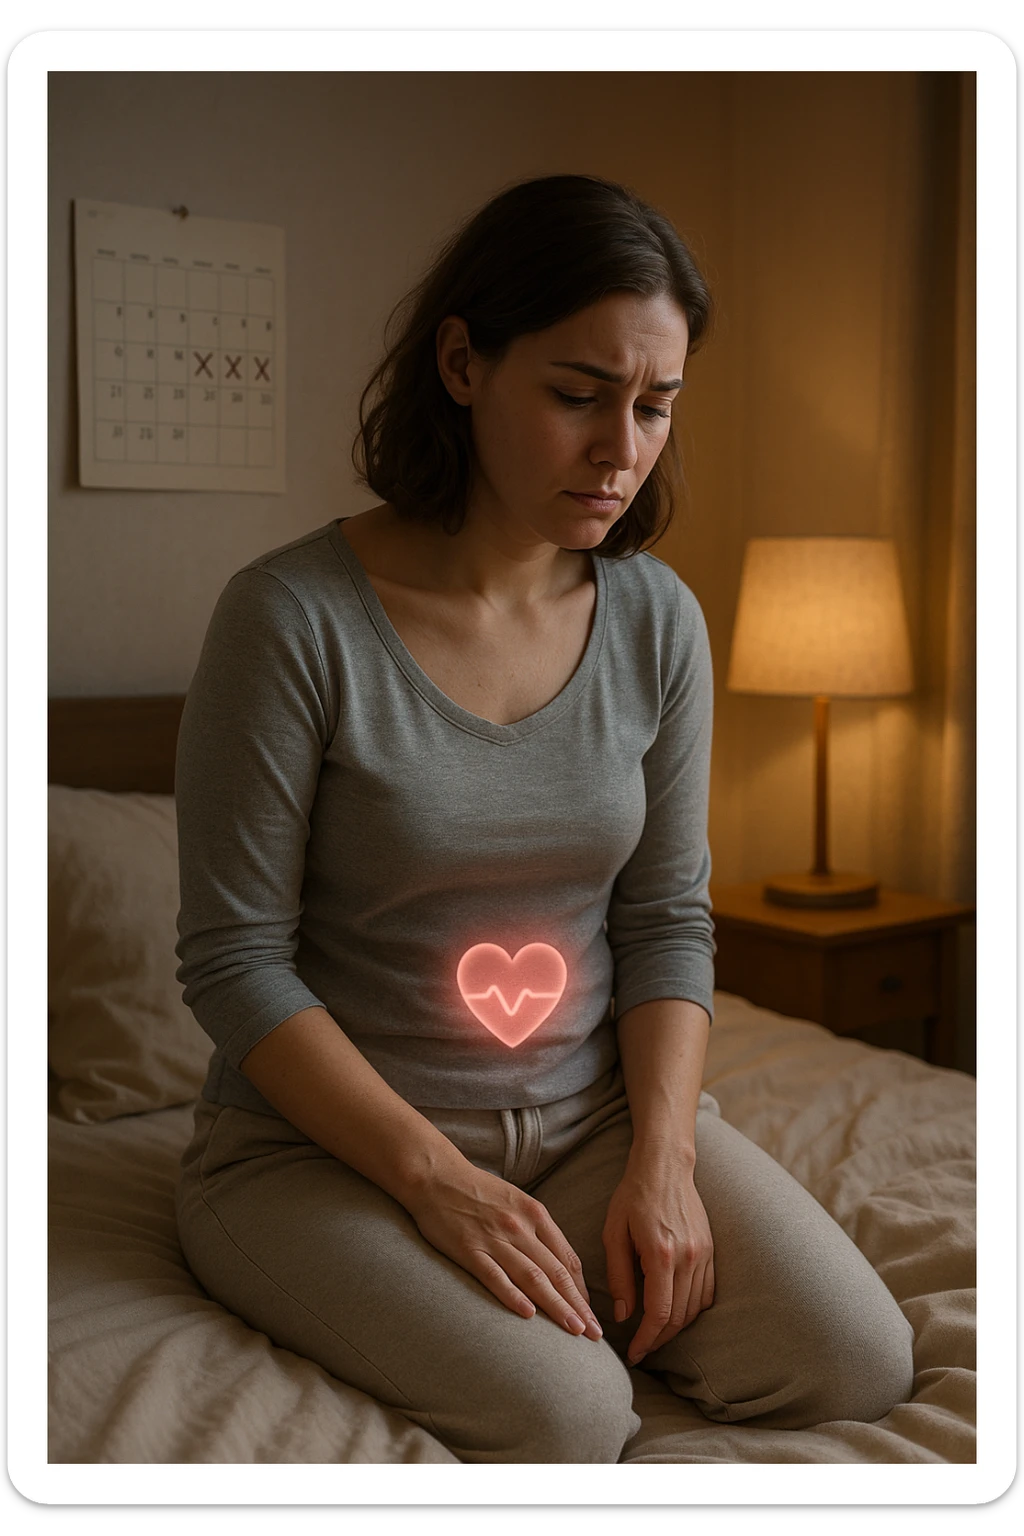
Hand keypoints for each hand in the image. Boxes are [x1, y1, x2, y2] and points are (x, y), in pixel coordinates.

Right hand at [403, 1157, 603, 1341]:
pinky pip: (495, 1276)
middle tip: (595, 1334)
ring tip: (575, 1330)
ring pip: (533, 1278)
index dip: (582, 1290)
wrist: (436, 1176)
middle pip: (556, 1272)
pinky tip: (529, 1315)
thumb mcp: (516, 1200)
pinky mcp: (469, 1249)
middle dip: (579, 1306)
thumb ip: (536, 1228)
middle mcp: (520, 1227)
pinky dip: (513, 1296)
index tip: (592, 1313)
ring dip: (557, 1307)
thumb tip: (556, 1261)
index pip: (567, 1258)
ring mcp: (495, 1239)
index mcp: (535, 1213)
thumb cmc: (477, 1190)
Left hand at [602, 1155, 713, 1364]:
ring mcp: (704, 1254)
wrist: (665, 1166)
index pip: (659, 1313)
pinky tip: (675, 1311)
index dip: (647, 1340)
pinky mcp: (710, 1250)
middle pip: (679, 1316)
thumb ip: (618, 1276)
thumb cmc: (633, 1196)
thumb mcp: (614, 1233)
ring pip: (695, 1308)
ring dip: (676, 1327)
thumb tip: (623, 1316)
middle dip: (660, 1340)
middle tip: (642, 1350)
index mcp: (661, 1254)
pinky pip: (707, 1292)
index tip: (635, 1354)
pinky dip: (693, 1309)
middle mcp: (688, 1257)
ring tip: (655, 1335)